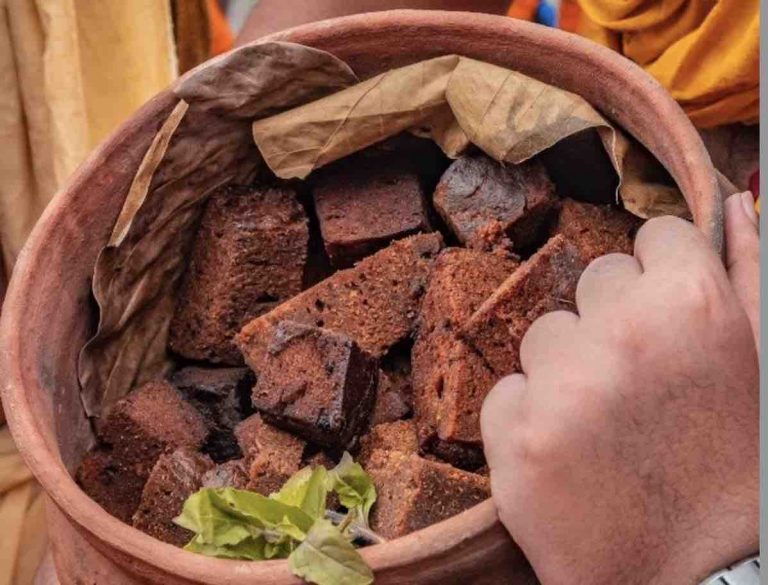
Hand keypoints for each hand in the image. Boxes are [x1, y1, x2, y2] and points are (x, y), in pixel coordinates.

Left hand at [481, 193, 758, 584]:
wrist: (687, 580)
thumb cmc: (733, 470)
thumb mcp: (763, 368)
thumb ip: (750, 274)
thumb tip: (737, 200)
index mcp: (693, 304)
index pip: (652, 236)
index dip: (663, 278)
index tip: (668, 319)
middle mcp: (623, 333)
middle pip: (595, 279)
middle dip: (614, 319)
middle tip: (641, 382)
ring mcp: (563, 384)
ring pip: (543, 332)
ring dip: (568, 368)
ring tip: (606, 421)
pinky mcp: (514, 432)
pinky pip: (507, 388)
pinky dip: (531, 414)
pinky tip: (569, 449)